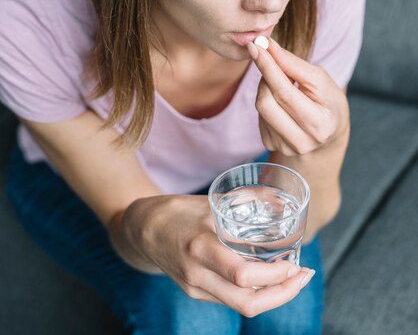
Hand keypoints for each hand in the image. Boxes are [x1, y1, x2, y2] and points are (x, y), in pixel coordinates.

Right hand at [122, 194, 315, 316]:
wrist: (141, 229)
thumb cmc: (177, 210)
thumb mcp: (210, 201)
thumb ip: (243, 203)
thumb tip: (281, 199)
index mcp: (200, 247)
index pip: (243, 276)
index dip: (275, 276)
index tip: (295, 264)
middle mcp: (197, 275)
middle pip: (247, 302)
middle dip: (283, 293)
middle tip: (304, 276)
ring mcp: (195, 288)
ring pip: (241, 306)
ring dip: (274, 297)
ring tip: (294, 279)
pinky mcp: (195, 293)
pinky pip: (231, 300)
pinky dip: (255, 293)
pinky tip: (269, 280)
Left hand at [247, 37, 348, 155]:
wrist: (329, 132)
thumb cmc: (327, 101)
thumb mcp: (320, 80)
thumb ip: (293, 64)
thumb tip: (267, 47)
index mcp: (320, 124)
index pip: (284, 92)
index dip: (268, 67)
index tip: (256, 46)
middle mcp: (302, 142)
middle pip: (266, 101)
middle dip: (265, 75)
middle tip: (272, 61)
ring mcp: (284, 146)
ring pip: (260, 107)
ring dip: (265, 87)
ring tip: (282, 82)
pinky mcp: (271, 144)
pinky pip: (259, 115)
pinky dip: (266, 100)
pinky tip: (280, 100)